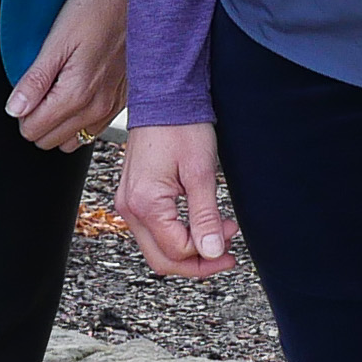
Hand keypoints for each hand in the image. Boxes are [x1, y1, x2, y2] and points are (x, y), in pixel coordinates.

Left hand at [8, 0, 128, 151]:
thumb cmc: (96, 11)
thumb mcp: (57, 40)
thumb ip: (35, 81)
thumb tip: (14, 109)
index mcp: (76, 94)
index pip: (33, 130)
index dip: (21, 112)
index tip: (27, 90)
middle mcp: (97, 108)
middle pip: (49, 140)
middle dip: (37, 119)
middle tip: (40, 88)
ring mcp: (111, 108)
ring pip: (71, 140)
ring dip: (58, 123)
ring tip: (57, 91)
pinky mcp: (121, 103)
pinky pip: (92, 131)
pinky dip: (78, 120)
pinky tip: (77, 93)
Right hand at [116, 121, 235, 274]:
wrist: (164, 98)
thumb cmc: (182, 127)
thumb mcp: (202, 173)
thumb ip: (205, 217)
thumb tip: (211, 252)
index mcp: (145, 203)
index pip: (177, 250)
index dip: (208, 254)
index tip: (232, 241)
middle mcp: (129, 208)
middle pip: (161, 259)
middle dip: (197, 263)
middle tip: (227, 254)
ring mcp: (128, 203)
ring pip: (156, 247)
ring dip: (188, 249)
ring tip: (218, 234)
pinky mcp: (134, 196)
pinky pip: (153, 230)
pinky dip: (177, 234)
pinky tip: (199, 224)